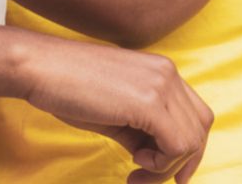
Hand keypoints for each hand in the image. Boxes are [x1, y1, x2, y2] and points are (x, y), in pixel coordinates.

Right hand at [18, 36, 211, 183]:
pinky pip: (177, 145)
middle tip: (148, 179)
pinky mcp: (149, 102)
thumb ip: (141, 130)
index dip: (189, 148)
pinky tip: (135, 162)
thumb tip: (154, 156)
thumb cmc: (69, 88)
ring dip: (166, 167)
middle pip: (200, 128)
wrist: (41, 68)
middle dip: (181, 162)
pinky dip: (161, 164)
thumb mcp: (115, 111)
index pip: (196, 114)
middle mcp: (168, 74)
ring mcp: (161, 86)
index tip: (166, 170)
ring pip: (191, 140)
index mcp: (162, 71)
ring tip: (136, 173)